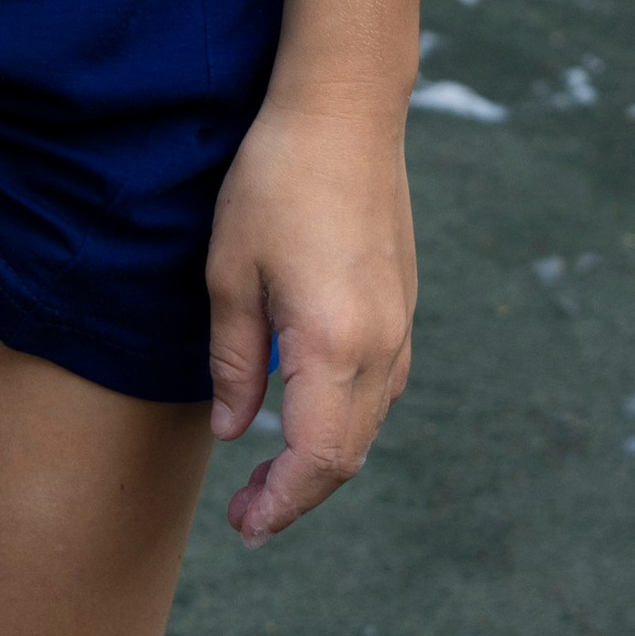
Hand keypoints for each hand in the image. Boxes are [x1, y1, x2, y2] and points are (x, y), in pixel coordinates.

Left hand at [205, 91, 415, 544]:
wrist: (345, 107)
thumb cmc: (276, 178)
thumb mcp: (230, 270)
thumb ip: (233, 361)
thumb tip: (232, 432)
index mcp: (334, 344)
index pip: (317, 459)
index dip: (281, 503)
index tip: (245, 527)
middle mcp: (381, 346)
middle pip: (349, 454)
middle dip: (299, 494)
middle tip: (248, 515)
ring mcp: (401, 324)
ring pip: (370, 424)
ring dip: (325, 458)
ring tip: (272, 473)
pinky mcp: (404, 302)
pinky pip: (381, 387)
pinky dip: (347, 418)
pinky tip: (309, 411)